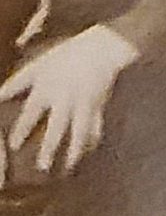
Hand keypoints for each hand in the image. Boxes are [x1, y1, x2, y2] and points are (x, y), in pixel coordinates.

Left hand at [0, 26, 138, 178]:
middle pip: (57, 128)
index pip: (32, 113)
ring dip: (74, 149)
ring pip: (79, 130)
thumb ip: (17, 83)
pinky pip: (96, 125)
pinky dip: (92, 139)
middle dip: (49, 148)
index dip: (22, 129)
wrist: (101, 48)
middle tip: (42, 166)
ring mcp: (84, 104)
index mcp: (48, 89)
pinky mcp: (99, 105)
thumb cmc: (66, 55)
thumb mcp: (38, 66)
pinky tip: (89, 149)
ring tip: (69, 165)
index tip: (15, 145)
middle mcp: (65, 100)